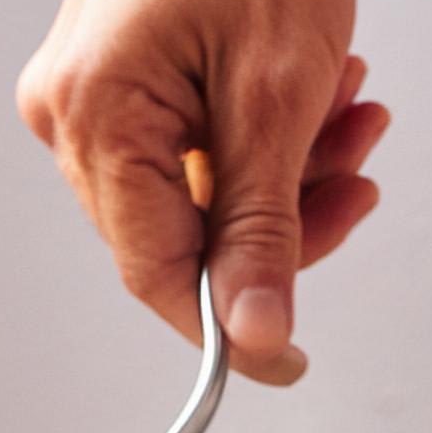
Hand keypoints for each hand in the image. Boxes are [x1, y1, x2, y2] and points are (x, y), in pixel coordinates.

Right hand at [18, 0, 386, 384]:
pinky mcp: (119, 73)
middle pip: (183, 233)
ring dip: (289, 171)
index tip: (289, 359)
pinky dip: (264, 135)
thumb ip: (265, 227)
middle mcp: (73, 111)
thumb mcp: (277, 92)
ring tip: (349, 114)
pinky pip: (194, 142)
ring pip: (199, 190)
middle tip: (358, 176)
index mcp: (97, 117)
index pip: (158, 274)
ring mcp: (91, 91)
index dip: (232, 328)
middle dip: (285, 217)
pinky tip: (317, 94)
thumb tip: (252, 335)